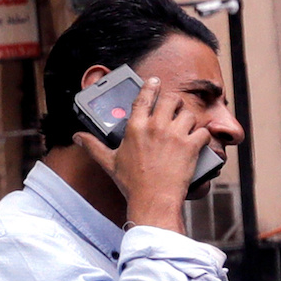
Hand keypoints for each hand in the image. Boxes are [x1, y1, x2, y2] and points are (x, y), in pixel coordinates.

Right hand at [101, 77, 211, 232]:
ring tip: (183, 129)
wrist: (153, 200)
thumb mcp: (109, 163)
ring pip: (189, 114)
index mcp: (135, 129)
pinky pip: (203, 132)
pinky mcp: (191, 146)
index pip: (143, 99)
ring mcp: (175, 135)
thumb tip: (78, 137)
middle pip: (170, 100)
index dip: (150, 86)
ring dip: (187, 120)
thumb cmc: (131, 183)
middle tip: (173, 109)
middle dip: (173, 102)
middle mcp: (156, 127)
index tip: (154, 80)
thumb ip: (93, 146)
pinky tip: (195, 142)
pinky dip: (201, 136)